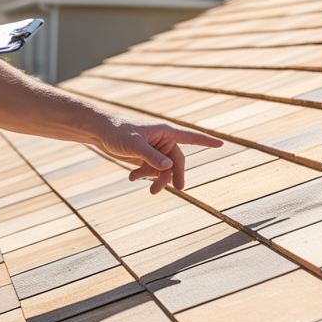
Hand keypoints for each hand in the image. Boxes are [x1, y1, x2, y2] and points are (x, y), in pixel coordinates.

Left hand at [97, 114, 223, 193]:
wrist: (100, 132)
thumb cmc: (117, 131)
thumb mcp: (134, 144)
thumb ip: (151, 156)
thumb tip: (169, 167)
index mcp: (165, 131)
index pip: (190, 137)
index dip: (206, 141)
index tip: (221, 144)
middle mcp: (163, 140)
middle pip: (176, 162)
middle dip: (171, 176)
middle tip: (172, 190)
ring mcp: (155, 150)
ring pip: (164, 169)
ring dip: (155, 178)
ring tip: (138, 182)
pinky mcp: (146, 157)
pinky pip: (152, 170)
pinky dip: (144, 175)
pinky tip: (131, 178)